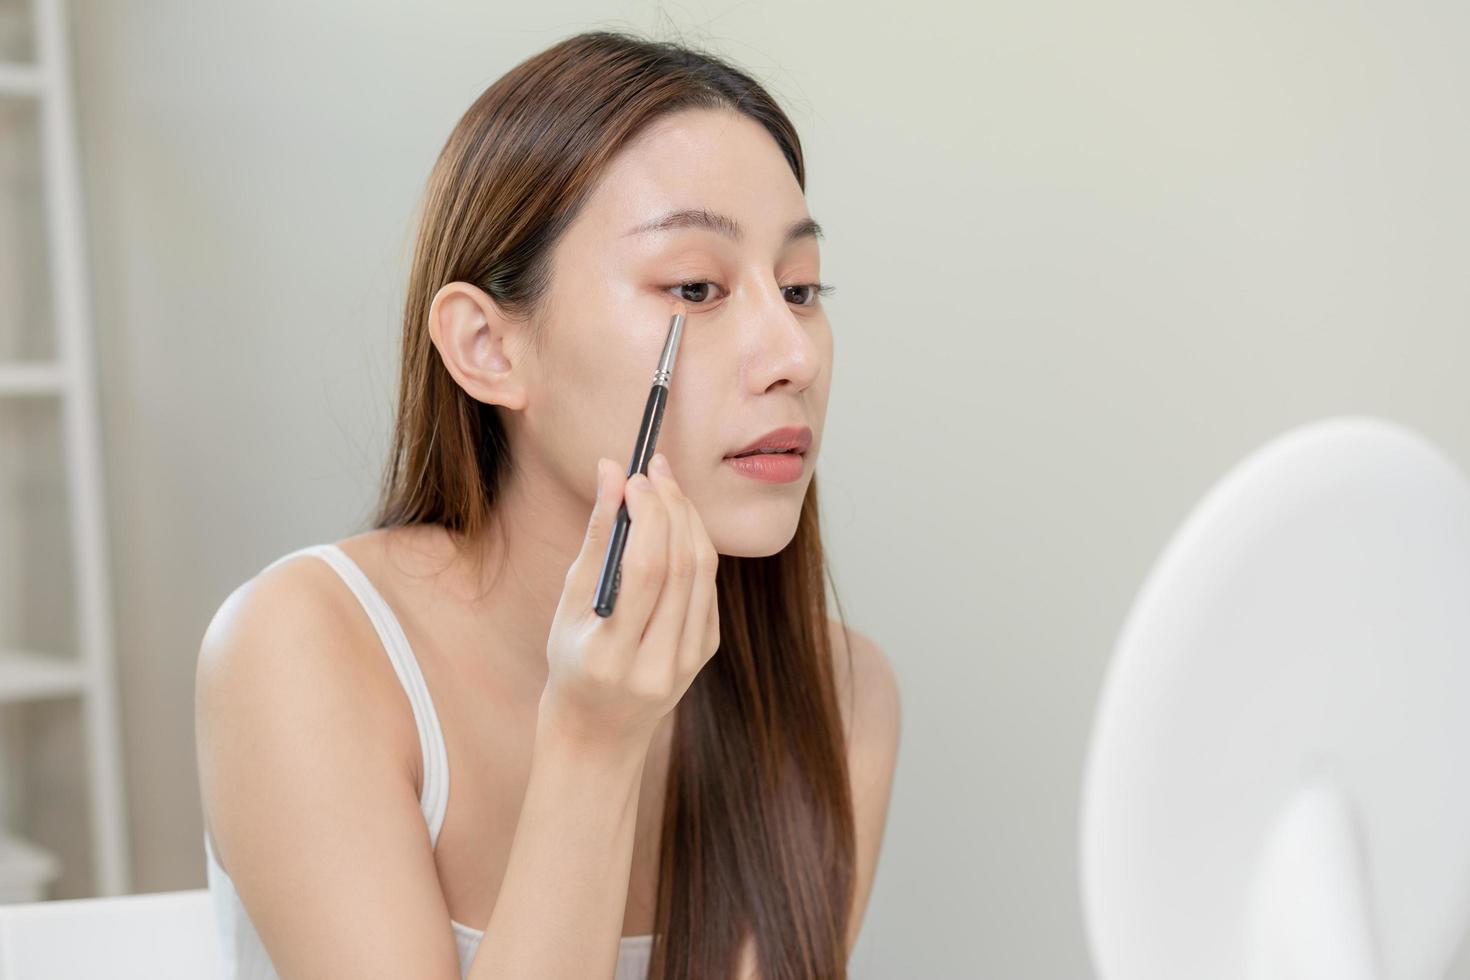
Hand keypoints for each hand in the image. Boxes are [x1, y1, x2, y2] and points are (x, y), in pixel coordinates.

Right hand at [541, 452, 720, 751]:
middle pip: (681, 566)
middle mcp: (657, 664)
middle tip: (654, 470)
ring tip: (666, 486)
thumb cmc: (572, 662)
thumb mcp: (569, 606)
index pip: (646, 571)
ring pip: (703, 572)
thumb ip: (596, 538)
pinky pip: (708, 587)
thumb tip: (611, 471)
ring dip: (688, 518)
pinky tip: (677, 523)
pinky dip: (695, 546)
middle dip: (670, 506)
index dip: (647, 515)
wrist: (600, 732)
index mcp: (611, 656)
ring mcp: (688, 662)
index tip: (634, 476)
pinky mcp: (705, 653)